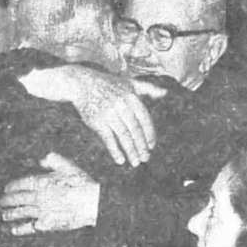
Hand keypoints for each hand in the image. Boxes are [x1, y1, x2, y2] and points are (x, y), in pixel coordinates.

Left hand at [0, 152, 99, 234]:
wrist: (93, 204)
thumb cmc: (83, 184)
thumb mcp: (70, 167)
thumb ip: (54, 160)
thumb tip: (41, 160)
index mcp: (43, 182)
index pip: (22, 184)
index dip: (13, 186)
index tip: (6, 188)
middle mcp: (39, 197)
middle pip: (19, 198)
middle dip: (8, 200)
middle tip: (1, 202)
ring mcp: (42, 211)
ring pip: (22, 212)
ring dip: (10, 214)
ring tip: (3, 215)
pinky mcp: (47, 223)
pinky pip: (31, 227)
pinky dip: (21, 229)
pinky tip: (13, 230)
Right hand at [18, 66, 164, 166]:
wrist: (81, 84)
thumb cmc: (108, 84)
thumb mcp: (129, 83)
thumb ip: (148, 88)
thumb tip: (165, 93)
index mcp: (131, 97)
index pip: (144, 119)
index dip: (149, 134)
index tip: (151, 146)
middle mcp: (121, 105)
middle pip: (135, 130)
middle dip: (141, 146)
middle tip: (145, 159)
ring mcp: (109, 113)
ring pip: (123, 136)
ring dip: (131, 151)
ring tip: (135, 163)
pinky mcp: (97, 121)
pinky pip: (108, 139)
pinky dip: (115, 151)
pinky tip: (120, 160)